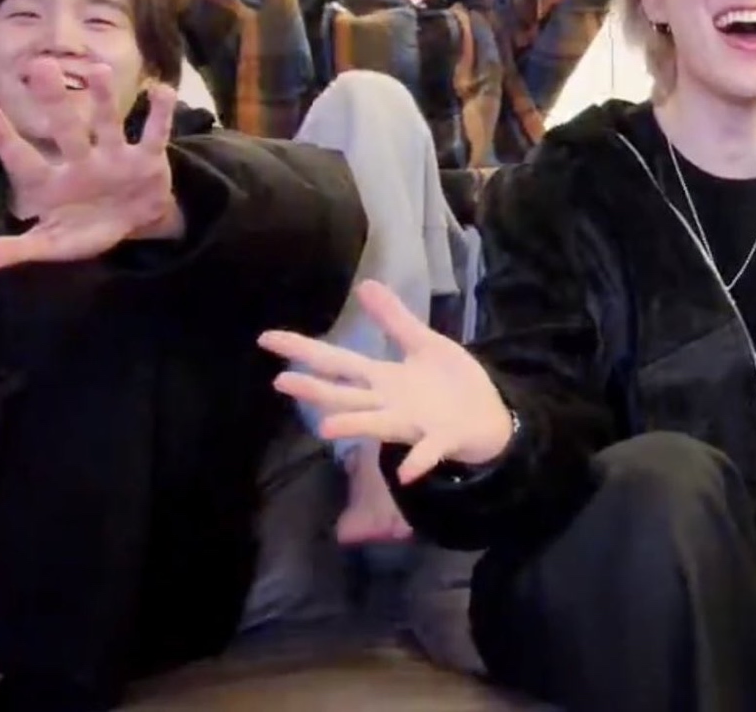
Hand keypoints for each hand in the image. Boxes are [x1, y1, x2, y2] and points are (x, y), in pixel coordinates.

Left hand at [0, 60, 179, 272]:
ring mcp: (115, 156)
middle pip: (67, 129)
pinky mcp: (148, 160)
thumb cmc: (85, 227)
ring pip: (108, 123)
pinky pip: (155, 134)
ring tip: (98, 70)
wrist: (136, 222)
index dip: (4, 138)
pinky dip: (160, 114)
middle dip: (55, 101)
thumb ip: (12, 249)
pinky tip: (162, 91)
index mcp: (52, 181)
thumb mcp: (51, 244)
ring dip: (104, 98)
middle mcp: (81, 160)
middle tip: (41, 66)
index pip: (24, 159)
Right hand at [262, 282, 514, 483]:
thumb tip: (364, 283)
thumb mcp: (424, 344)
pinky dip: (418, 461)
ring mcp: (414, 424)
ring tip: (326, 428)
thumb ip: (394, 319)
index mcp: (384, 378)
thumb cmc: (451, 383)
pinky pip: (427, 451)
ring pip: (378, 424)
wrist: (489, 417)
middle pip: (346, 395)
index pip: (337, 362)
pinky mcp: (443, 440)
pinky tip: (405, 472)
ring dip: (354, 425)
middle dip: (316, 390)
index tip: (266, 338)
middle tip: (281, 382)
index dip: (303, 349)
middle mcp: (389, 404)